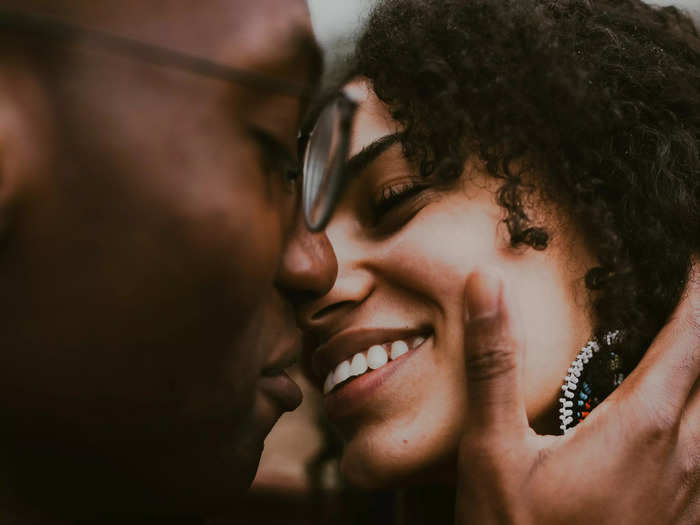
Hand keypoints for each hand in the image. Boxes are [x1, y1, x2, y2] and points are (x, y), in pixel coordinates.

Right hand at [455, 265, 698, 524]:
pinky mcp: (687, 517)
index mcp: (639, 428)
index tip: (694, 252)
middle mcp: (683, 456)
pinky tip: (685, 419)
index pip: (689, 338)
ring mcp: (693, 493)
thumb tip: (485, 285)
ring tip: (690, 344)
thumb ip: (493, 364)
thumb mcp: (493, 450)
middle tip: (696, 286)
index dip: (697, 288)